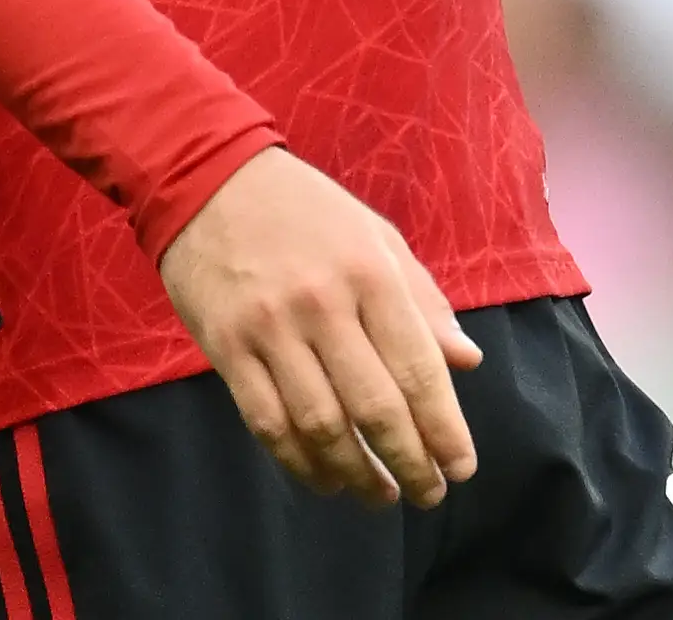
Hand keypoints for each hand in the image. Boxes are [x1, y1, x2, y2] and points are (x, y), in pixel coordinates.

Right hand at [156, 146, 484, 508]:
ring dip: (356, 474)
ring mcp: (270, 330)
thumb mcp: (374, 235)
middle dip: (410, 463)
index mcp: (370, 274)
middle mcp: (323, 305)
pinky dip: (299, 463)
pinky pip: (267, 424)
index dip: (443, 428)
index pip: (418, 368)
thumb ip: (422, 299)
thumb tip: (466, 361)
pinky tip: (324, 480)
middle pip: (375, 408)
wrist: (206, 176)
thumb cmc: (303, 208)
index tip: (461, 467)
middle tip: (428, 493)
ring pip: (321, 427)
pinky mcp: (226, 349)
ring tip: (379, 495)